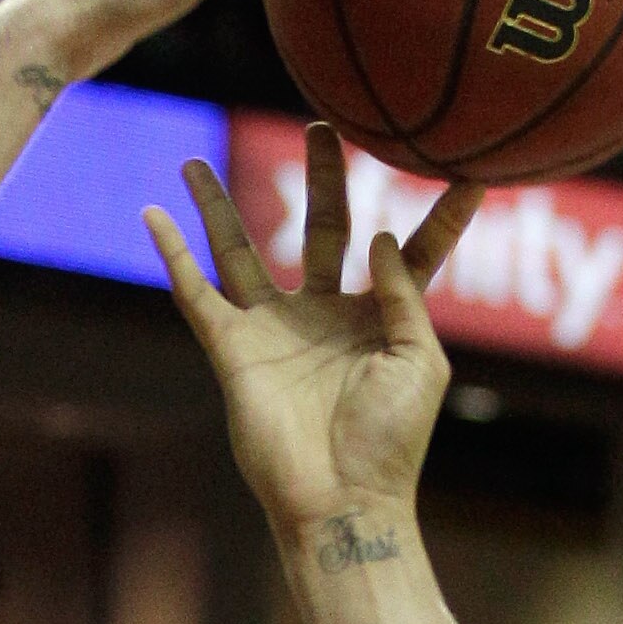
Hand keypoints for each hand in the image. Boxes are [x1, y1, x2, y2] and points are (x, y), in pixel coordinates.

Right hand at [148, 124, 472, 542]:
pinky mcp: (233, 350)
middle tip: (324, 124)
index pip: (413, 251)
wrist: (342, 500)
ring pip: (241, 252)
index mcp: (380, 319)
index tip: (469, 166)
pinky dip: (173, 255)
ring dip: (218, 206)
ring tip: (196, 161)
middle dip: (324, 178)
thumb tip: (381, 234)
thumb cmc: (392, 441)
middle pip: (323, 228)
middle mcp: (325, 315)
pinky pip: (196, 293)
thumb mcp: (419, 360)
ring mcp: (275, 331)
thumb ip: (403, 294)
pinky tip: (153, 214)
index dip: (442, 214)